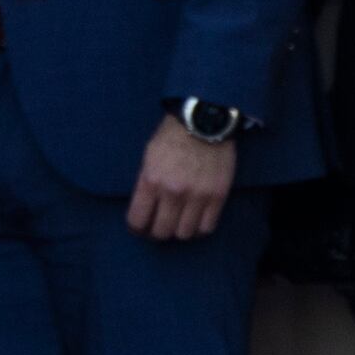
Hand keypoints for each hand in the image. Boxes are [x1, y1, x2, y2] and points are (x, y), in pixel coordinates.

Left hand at [129, 115, 238, 243]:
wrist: (204, 121)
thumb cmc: (172, 137)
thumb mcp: (148, 157)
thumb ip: (145, 184)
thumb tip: (144, 210)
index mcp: (151, 180)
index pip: (138, 220)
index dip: (136, 228)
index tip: (139, 227)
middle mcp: (173, 192)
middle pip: (161, 232)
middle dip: (156, 233)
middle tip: (158, 227)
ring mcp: (197, 196)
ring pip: (184, 234)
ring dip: (179, 231)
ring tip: (178, 223)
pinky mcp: (218, 196)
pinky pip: (207, 227)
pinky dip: (199, 229)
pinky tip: (196, 221)